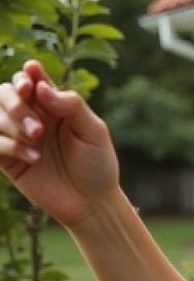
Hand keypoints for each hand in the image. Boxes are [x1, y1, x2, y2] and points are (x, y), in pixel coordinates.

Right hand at [0, 60, 119, 227]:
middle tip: (39, 129)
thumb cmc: (97, 166)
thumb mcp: (94, 132)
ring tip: (38, 142)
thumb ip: (72, 106)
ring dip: (13, 125)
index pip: (32, 79)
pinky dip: (8, 145)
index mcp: (53, 105)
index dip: (26, 76)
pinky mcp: (8, 158)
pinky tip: (33, 159)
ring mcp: (18, 136)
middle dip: (17, 104)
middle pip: (5, 92)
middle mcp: (32, 116)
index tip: (30, 84)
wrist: (91, 203)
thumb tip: (42, 87)